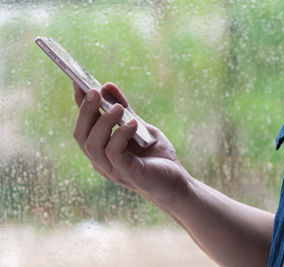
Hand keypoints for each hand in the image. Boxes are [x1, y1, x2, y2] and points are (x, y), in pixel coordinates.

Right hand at [72, 82, 188, 208]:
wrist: (176, 181)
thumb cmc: (157, 156)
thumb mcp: (139, 127)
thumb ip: (124, 110)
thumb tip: (107, 85)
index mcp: (102, 148)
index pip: (84, 125)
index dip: (79, 105)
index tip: (78, 82)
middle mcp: (101, 160)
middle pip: (81, 135)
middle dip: (85, 111)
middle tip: (94, 91)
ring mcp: (112, 169)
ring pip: (93, 145)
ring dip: (103, 122)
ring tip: (117, 107)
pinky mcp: (128, 174)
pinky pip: (115, 153)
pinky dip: (120, 135)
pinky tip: (132, 124)